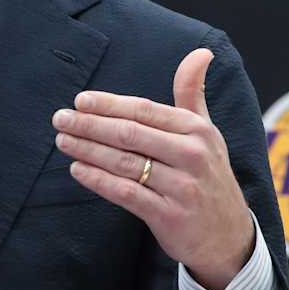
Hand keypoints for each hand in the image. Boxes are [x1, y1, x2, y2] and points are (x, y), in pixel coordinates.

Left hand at [50, 47, 254, 289]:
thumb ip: (193, 94)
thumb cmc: (210, 176)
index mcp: (197, 130)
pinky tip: (77, 170)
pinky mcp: (169, 215)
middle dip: (90, 124)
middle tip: (60, 119)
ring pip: (124, 162)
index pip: (145, 110)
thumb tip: (200, 52)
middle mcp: (191, 155)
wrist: (229, 236)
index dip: (109, 104)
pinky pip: (126, 193)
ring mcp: (181, 187)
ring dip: (88, 150)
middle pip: (130, 133)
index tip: (80, 100)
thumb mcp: (208, 132)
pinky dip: (98, 180)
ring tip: (63, 141)